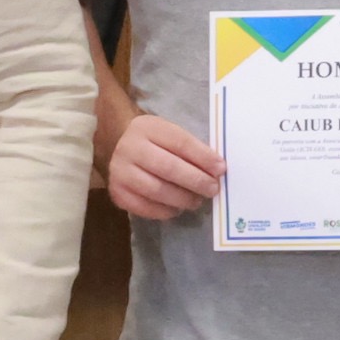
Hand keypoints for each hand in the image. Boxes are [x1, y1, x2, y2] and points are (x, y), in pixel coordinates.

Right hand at [104, 114, 223, 220]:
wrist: (120, 148)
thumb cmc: (155, 143)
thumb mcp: (170, 135)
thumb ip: (191, 149)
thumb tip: (217, 170)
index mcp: (147, 128)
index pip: (180, 142)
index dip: (203, 157)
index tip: (221, 169)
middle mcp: (129, 148)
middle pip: (168, 168)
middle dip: (196, 181)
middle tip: (213, 189)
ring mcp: (120, 172)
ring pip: (157, 190)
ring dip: (183, 199)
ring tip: (197, 200)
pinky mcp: (117, 193)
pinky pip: (146, 207)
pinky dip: (166, 211)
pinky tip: (177, 208)